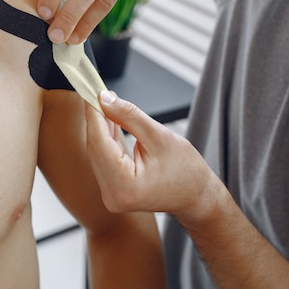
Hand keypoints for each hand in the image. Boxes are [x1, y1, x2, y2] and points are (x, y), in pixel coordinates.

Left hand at [85, 91, 218, 221]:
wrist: (196, 196)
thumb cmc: (186, 171)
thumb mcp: (158, 136)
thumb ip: (128, 116)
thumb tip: (105, 99)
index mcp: (124, 185)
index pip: (99, 142)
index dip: (94, 114)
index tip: (91, 92)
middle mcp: (112, 194)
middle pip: (96, 148)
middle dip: (96, 119)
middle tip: (98, 93)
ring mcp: (111, 195)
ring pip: (98, 153)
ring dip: (101, 128)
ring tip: (105, 103)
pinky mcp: (113, 190)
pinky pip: (104, 160)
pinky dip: (107, 140)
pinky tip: (109, 121)